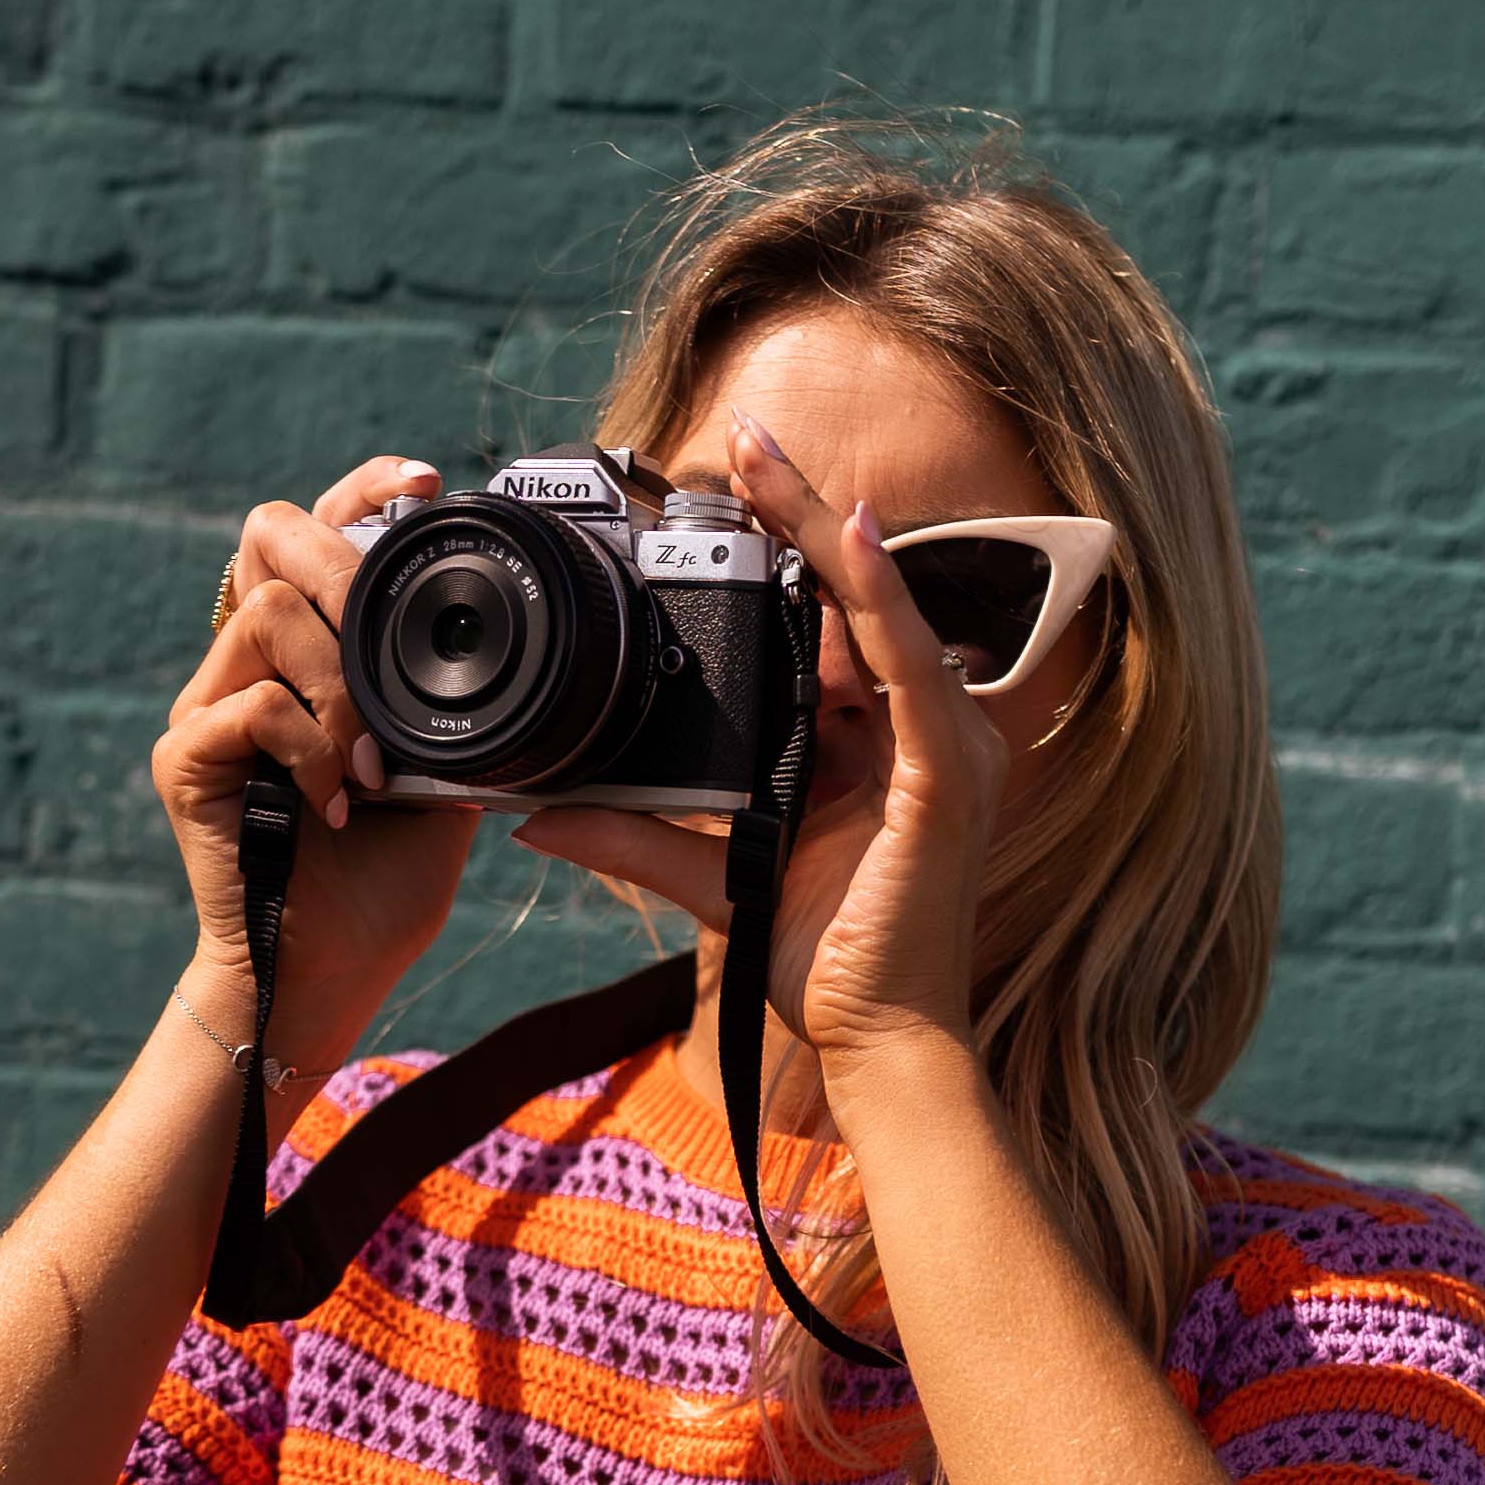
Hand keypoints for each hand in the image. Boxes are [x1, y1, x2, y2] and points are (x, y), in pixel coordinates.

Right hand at [150, 455, 481, 1077]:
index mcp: (305, 660)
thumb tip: (504, 646)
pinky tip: (335, 804)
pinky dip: (311, 747)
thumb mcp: (444, 780)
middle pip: (268, 536)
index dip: (363, 490)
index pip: (316, 536)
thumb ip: (450, 709)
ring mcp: (207, 708)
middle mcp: (246, 667)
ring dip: (340, 684)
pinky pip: (254, 703)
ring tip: (368, 765)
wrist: (330, 974)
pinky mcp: (183, 757)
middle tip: (383, 636)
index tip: (424, 483)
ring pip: (269, 616)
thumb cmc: (380, 886)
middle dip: (341, 564)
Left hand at [516, 414, 1009, 1089]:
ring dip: (826, 528)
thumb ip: (633, 836)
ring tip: (766, 460)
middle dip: (801, 513)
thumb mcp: (711, 878)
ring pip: (884, 608)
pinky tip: (845, 540)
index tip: (724, 493)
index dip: (789, 552)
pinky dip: (879, 599)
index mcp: (881, 744)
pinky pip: (911, 669)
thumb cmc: (817, 965)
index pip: (837, 624)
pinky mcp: (949, 780)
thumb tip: (535, 810)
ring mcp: (947, 751)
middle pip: (861, 597)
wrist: (874, 1046)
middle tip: (739, 438)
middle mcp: (922, 733)